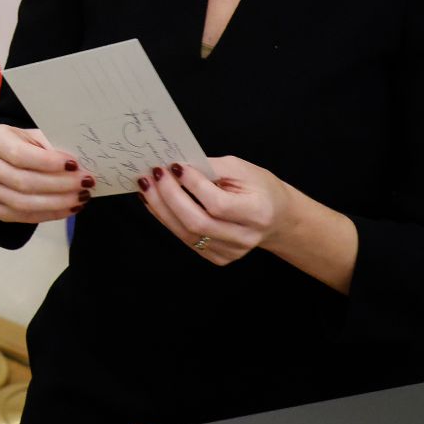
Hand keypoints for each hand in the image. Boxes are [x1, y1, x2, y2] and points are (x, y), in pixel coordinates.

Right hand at [0, 123, 90, 224]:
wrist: (6, 157)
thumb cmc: (27, 143)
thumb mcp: (38, 136)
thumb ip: (53, 147)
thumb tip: (77, 168)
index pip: (20, 155)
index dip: (48, 163)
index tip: (75, 165)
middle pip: (22, 182)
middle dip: (59, 185)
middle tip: (86, 183)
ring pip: (23, 203)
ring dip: (58, 202)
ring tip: (82, 197)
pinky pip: (23, 217)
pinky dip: (50, 214)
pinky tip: (70, 207)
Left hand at [138, 157, 292, 265]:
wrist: (276, 217)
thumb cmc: (259, 188)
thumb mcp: (242, 169)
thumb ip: (210, 168)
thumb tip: (176, 167)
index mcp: (257, 213)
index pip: (218, 204)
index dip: (193, 185)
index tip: (175, 166)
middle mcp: (245, 237)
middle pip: (197, 222)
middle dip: (169, 196)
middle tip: (153, 174)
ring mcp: (231, 252)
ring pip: (187, 234)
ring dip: (161, 208)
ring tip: (147, 186)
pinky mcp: (218, 257)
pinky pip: (186, 239)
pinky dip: (167, 219)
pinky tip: (156, 202)